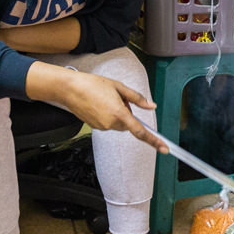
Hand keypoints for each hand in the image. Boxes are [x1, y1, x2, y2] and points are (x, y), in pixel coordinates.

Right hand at [25, 63, 165, 151]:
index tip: (164, 148)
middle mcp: (111, 123)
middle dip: (127, 113)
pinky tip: (98, 104)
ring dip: (116, 114)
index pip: (140, 131)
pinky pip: (108, 123)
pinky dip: (107, 115)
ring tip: (104, 99)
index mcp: (119, 113)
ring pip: (118, 124)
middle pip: (128, 124)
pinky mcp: (95, 127)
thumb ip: (137, 98)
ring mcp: (102, 127)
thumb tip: (151, 106)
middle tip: (117, 98)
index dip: (154, 140)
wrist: (70, 89)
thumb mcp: (118, 87)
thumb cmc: (92, 85)